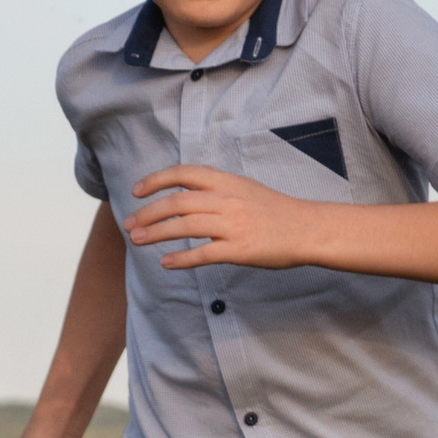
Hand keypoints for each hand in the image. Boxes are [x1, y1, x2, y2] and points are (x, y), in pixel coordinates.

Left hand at [125, 167, 323, 272]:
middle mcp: (226, 200)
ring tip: (137, 241)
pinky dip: (182, 259)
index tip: (136, 191)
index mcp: (226, 182)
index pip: (183, 174)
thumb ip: (217, 189)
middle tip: (129, 224)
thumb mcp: (244, 189)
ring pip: (185, 226)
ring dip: (157, 233)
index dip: (155, 181)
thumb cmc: (276, 211)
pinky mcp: (239, 250)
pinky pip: (204, 254)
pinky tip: (166, 263)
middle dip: (148, 213)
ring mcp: (232, 225)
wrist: (307, 229)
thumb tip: (187, 193)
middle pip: (177, 203)